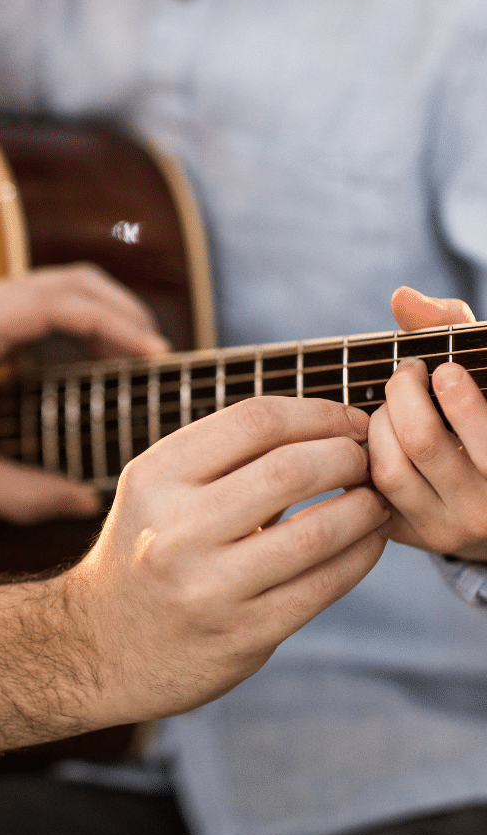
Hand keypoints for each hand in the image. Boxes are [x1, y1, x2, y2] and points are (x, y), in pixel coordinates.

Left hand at [0, 264, 166, 521]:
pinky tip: (94, 361)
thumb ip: (17, 492)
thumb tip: (82, 503)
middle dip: (123, 313)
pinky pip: (42, 306)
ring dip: (104, 314)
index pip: (64, 304)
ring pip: (60, 287)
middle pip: (73, 282)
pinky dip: (79, 324)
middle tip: (160, 359)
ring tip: (138, 359)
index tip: (157, 357)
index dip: (118, 327)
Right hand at [69, 396, 388, 722]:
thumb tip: (322, 426)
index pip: (253, 421)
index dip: (318, 413)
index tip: (349, 421)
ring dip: (365, 508)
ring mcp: (208, 587)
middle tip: (366, 459)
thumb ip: (222, 458)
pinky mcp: (242, 635)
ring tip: (376, 499)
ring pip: (316, 532)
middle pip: (289, 470)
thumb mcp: (156, 491)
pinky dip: (361, 556)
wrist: (101, 645)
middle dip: (347, 456)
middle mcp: (175, 529)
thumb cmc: (145, 552)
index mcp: (155, 477)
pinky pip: (323, 587)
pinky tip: (368, 541)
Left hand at [369, 285, 486, 559]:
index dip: (454, 392)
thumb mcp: (486, 371)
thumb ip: (452, 326)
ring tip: (392, 403)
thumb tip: (401, 297)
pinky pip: (366, 491)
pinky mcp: (408, 537)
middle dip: (403, 394)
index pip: (481, 428)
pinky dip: (360, 452)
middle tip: (407, 374)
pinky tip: (374, 432)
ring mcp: (445, 529)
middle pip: (422, 441)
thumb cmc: (483, 416)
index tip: (442, 369)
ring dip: (378, 422)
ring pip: (388, 468)